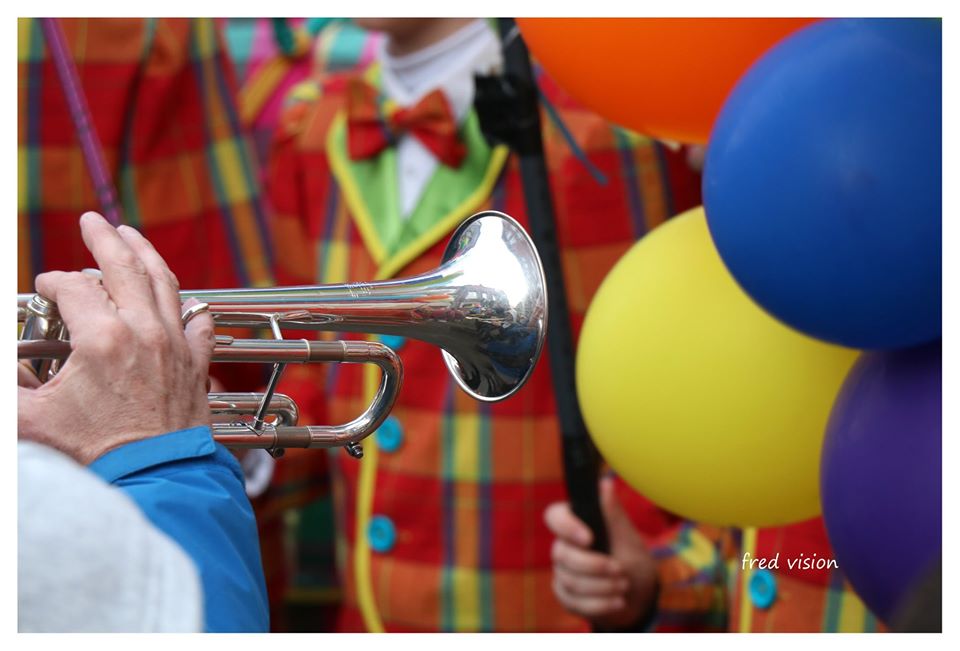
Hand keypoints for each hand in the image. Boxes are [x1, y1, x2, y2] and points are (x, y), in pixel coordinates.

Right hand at [18, 212, 214, 464]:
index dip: (53, 283)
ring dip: (147, 255)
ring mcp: (175, 345)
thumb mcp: (30, 419)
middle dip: (106, 238)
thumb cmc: (95, 454)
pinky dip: (190, 306)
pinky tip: (185, 298)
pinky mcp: (196, 364)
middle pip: (125, 267)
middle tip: (93, 221)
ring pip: (165, 284)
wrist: (153, 479)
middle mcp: (145, 331)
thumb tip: (6, 365)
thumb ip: (8, 385)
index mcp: (103, 338)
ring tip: (133, 236)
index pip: (74, 288)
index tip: (42, 289)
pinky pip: (198, 323)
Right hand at [544, 477, 658, 629]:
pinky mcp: (566, 594)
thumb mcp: (628, 537)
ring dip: (602, 586)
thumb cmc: (631, 558)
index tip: (589, 538)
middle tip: (620, 569)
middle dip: (593, 565)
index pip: (554, 516)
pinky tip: (618, 601)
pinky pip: (574, 601)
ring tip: (624, 585)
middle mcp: (564, 545)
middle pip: (562, 554)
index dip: (566, 527)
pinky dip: (600, 604)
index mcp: (576, 523)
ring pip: (569, 580)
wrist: (638, 593)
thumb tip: (605, 484)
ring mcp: (562, 571)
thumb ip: (613, 515)